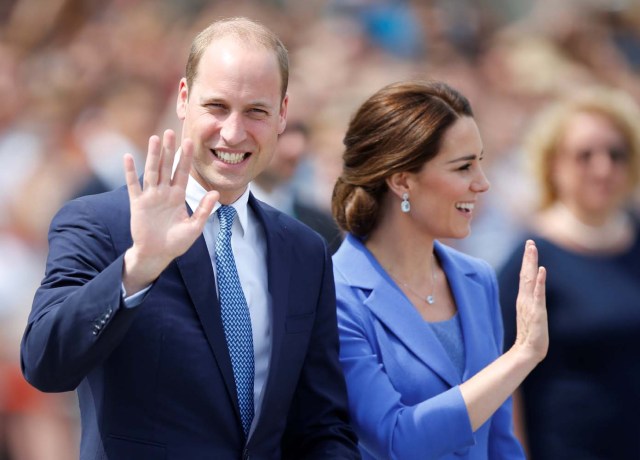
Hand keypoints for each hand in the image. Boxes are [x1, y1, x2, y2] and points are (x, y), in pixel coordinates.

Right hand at [122, 129, 217, 293]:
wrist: (157, 255)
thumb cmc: (176, 243)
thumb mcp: (194, 227)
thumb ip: (203, 210)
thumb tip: (215, 193)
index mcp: (178, 196)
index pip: (183, 172)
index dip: (186, 157)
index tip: (189, 141)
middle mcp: (164, 193)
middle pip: (167, 167)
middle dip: (169, 150)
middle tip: (171, 131)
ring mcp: (150, 197)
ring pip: (152, 171)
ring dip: (153, 155)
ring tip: (155, 138)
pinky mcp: (138, 204)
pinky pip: (133, 185)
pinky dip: (130, 171)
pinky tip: (128, 157)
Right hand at [512, 240, 547, 362]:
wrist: (528, 351)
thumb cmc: (531, 336)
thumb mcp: (531, 316)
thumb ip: (530, 306)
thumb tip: (531, 300)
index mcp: (524, 299)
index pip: (524, 276)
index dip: (527, 261)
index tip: (529, 246)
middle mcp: (525, 298)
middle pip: (525, 273)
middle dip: (528, 257)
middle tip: (530, 242)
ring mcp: (530, 304)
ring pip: (529, 279)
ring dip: (531, 263)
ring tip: (532, 249)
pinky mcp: (537, 311)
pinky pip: (538, 294)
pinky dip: (539, 281)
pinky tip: (541, 271)